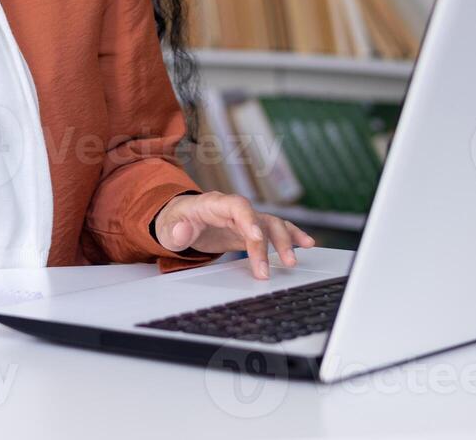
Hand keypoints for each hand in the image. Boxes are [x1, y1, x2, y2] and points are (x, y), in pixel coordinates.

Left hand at [153, 191, 314, 278]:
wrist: (179, 220)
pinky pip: (275, 229)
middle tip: (266, 271)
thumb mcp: (167, 229)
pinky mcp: (251, 229)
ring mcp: (245, 218)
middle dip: (267, 243)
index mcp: (213, 204)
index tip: (256, 239)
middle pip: (258, 218)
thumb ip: (176, 231)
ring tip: (292, 262)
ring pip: (271, 224)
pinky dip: (292, 235)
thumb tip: (184, 230)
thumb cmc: (175, 223)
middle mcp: (234, 208)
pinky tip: (307, 244)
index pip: (237, 206)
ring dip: (284, 241)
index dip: (249, 220)